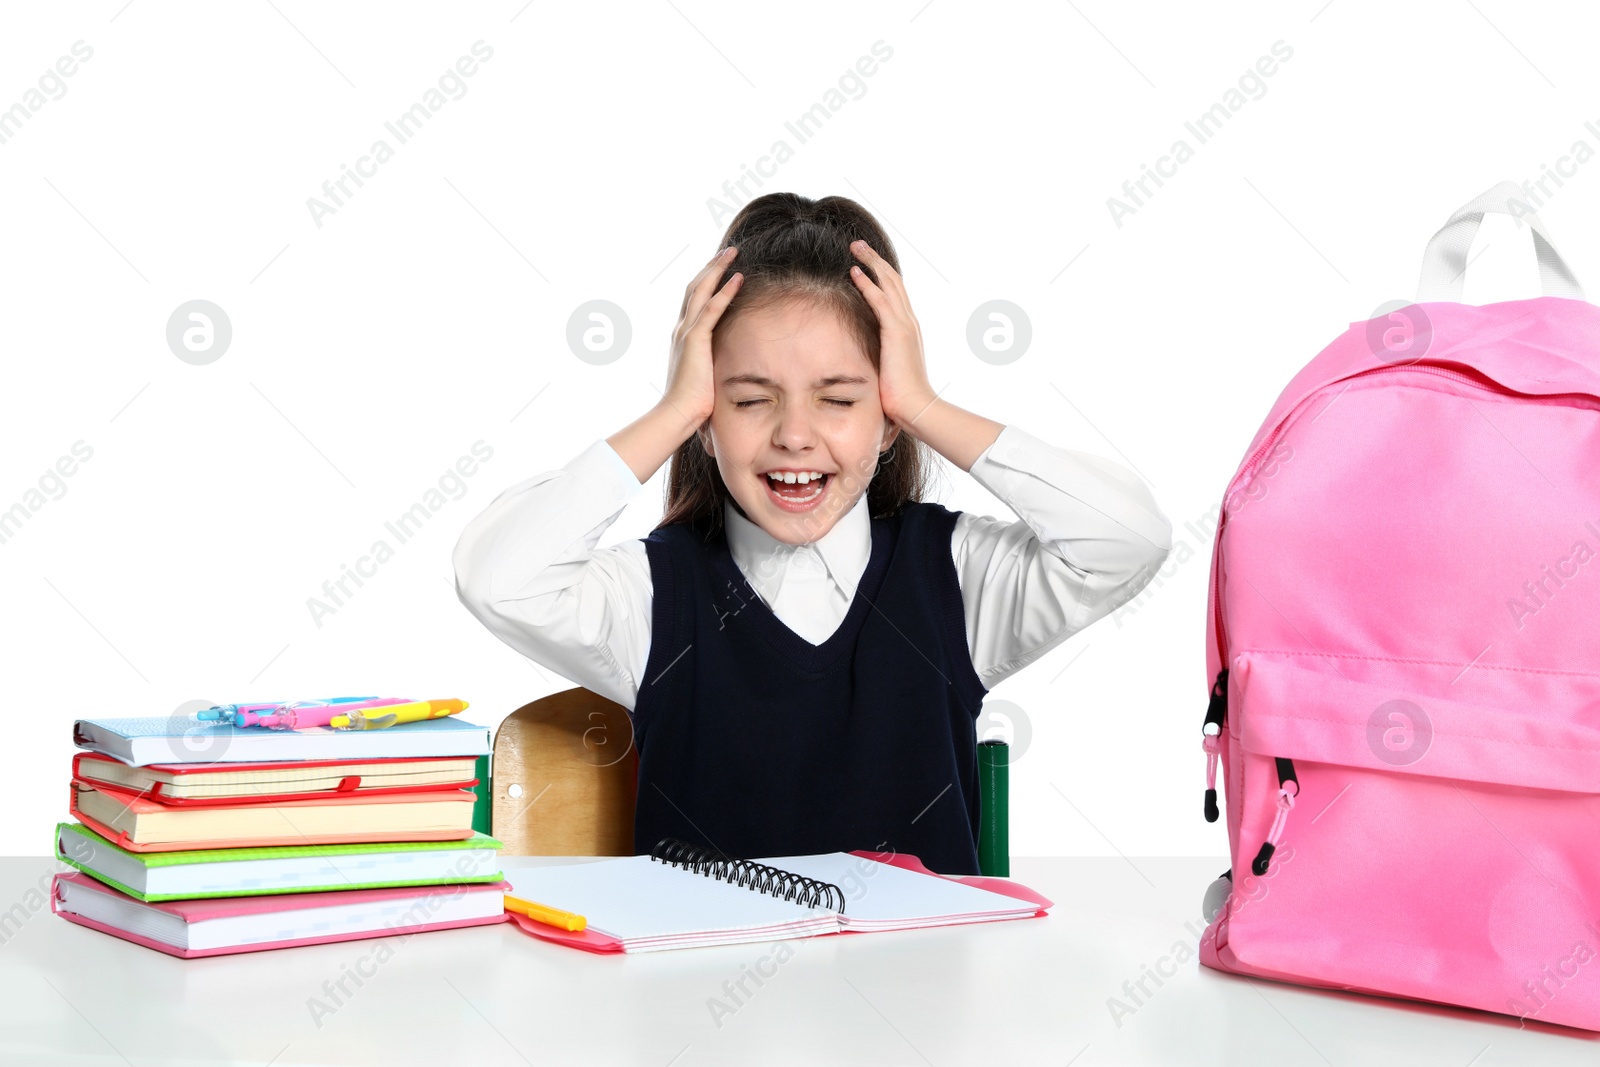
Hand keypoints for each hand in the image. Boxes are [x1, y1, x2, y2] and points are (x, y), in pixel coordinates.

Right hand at [663, 246, 742, 424]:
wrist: (677, 414)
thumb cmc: (690, 402)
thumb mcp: (701, 376)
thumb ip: (709, 364)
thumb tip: (722, 367)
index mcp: (681, 337)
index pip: (692, 301)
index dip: (705, 282)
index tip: (718, 268)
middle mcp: (680, 329)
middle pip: (694, 287)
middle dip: (710, 267)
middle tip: (727, 251)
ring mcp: (686, 332)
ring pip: (701, 290)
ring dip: (717, 269)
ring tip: (732, 253)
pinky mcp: (695, 340)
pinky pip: (712, 308)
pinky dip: (725, 291)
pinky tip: (737, 278)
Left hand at [848, 240, 936, 426]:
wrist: (916, 407)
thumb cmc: (901, 396)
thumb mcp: (890, 369)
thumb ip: (882, 357)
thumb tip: (868, 358)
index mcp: (908, 329)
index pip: (895, 293)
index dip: (880, 274)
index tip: (864, 263)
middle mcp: (909, 321)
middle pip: (893, 280)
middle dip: (875, 260)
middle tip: (858, 244)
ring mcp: (905, 325)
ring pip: (888, 283)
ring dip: (870, 263)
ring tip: (855, 247)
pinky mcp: (896, 333)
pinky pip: (880, 301)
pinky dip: (868, 285)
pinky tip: (854, 273)